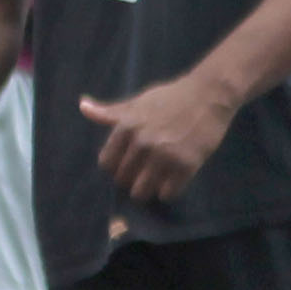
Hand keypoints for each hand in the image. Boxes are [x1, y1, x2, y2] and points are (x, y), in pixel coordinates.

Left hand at [77, 72, 244, 203]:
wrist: (208, 96)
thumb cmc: (171, 97)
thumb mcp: (137, 102)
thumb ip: (111, 112)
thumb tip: (83, 107)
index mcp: (127, 127)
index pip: (107, 163)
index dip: (115, 167)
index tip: (125, 166)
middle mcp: (143, 143)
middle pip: (123, 179)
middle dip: (130, 181)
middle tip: (142, 176)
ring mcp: (164, 156)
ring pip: (143, 191)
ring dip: (147, 191)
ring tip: (155, 184)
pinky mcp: (186, 166)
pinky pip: (168, 193)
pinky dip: (167, 192)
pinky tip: (172, 183)